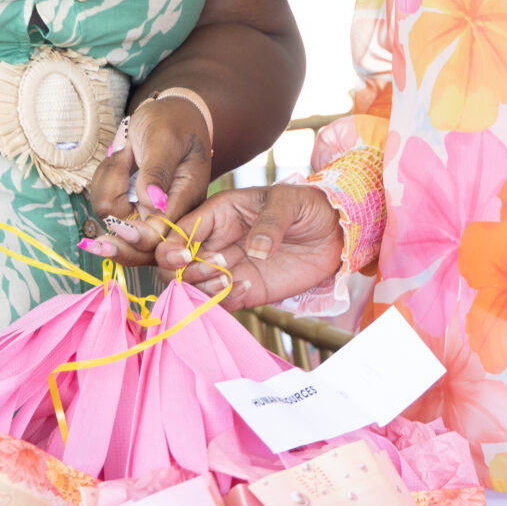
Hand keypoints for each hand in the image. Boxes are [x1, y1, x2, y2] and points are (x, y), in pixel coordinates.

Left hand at [83, 91, 216, 264]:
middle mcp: (167, 212)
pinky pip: (104, 203)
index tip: (115, 224)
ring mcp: (146, 209)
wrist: (171, 114)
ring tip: (125, 155)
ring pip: (111, 217)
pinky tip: (120, 161)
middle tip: (93, 235)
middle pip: (133, 242)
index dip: (135, 237)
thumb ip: (158, 170)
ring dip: (108, 184)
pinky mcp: (131, 203)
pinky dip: (104, 180)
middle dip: (113, 220)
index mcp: (185, 200)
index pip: (160, 236)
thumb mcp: (166, 139)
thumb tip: (151, 202)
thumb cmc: (173, 122)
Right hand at [154, 183, 344, 309]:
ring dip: (201, 288)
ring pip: (190, 286)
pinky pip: (219, 304)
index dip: (172, 246)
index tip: (186, 256)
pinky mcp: (244, 291)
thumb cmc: (308, 207)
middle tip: (214, 268)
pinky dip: (223, 302)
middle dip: (182, 271)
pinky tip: (246, 287)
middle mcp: (215, 242)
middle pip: (174, 264)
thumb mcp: (290, 202)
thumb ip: (270, 222)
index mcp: (217, 213)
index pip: (178, 231)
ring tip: (228, 279)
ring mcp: (227, 269)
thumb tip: (255, 250)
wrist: (335, 234)